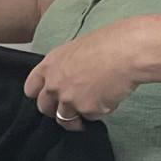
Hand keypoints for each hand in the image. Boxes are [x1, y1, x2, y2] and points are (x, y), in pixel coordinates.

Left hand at [25, 20, 146, 129]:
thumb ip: (66, 66)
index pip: (31, 88)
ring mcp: (68, 99)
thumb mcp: (78, 49)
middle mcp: (54, 84)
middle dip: (56, 110)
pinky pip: (90, 117)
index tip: (48, 97)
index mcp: (50, 65)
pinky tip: (110, 98)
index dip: (40, 94)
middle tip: (71, 106)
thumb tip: (69, 78)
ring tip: (92, 108)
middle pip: (44, 108)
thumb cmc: (111, 42)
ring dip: (76, 117)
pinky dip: (99, 111)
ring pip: (65, 119)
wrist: (130, 50)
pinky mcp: (86, 110)